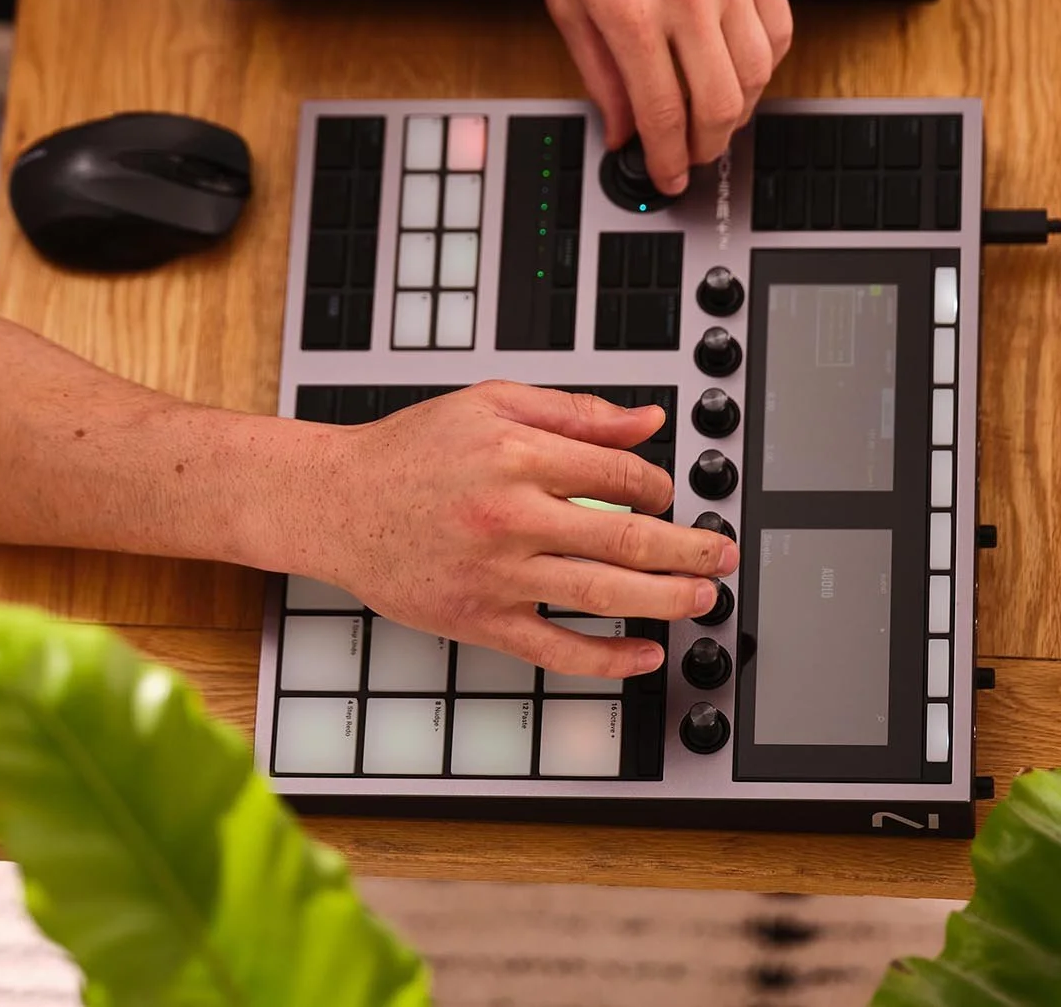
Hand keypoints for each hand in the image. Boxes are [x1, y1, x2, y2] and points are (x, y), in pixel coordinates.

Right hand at [297, 383, 738, 676]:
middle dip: (689, 549)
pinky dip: (608, 658)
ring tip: (704, 598)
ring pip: (603, 596)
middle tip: (723, 554)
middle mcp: (511, 517)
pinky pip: (557, 650)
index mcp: (517, 454)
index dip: (660, 486)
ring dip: (666, 601)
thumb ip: (574, 412)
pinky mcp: (480, 621)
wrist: (336, 502)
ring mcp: (497, 575)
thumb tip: (646, 421)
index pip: (619, 476)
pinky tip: (644, 655)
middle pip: (626, 540)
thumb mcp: (490, 403)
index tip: (669, 494)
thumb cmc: (410, 451)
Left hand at [536, 0, 793, 193]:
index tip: (665, 177)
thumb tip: (623, 129)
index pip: (663, 112)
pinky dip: (766, 61)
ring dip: (740, 109)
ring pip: (759, 72)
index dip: (666, 159)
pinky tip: (740, 67)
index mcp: (629, 8)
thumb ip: (596, 70)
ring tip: (715, 116)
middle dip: (706, 145)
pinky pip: (781, 27)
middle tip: (692, 155)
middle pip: (720, 103)